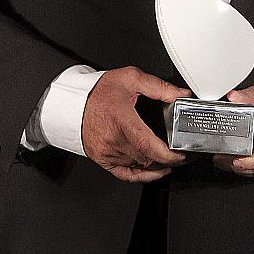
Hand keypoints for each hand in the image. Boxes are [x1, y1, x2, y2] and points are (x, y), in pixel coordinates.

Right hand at [82, 66, 187, 182]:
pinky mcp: (102, 159)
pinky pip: (125, 174)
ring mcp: (106, 152)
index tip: (182, 154)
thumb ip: (159, 87)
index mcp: (122, 121)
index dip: (168, 155)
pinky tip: (155, 171)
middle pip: (147, 158)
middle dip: (167, 156)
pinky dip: (142, 175)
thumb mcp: (131, 78)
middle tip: (181, 150)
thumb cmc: (98, 91)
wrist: (72, 102)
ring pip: (139, 165)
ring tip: (169, 155)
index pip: (148, 146)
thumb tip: (181, 95)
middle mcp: (113, 140)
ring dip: (155, 163)